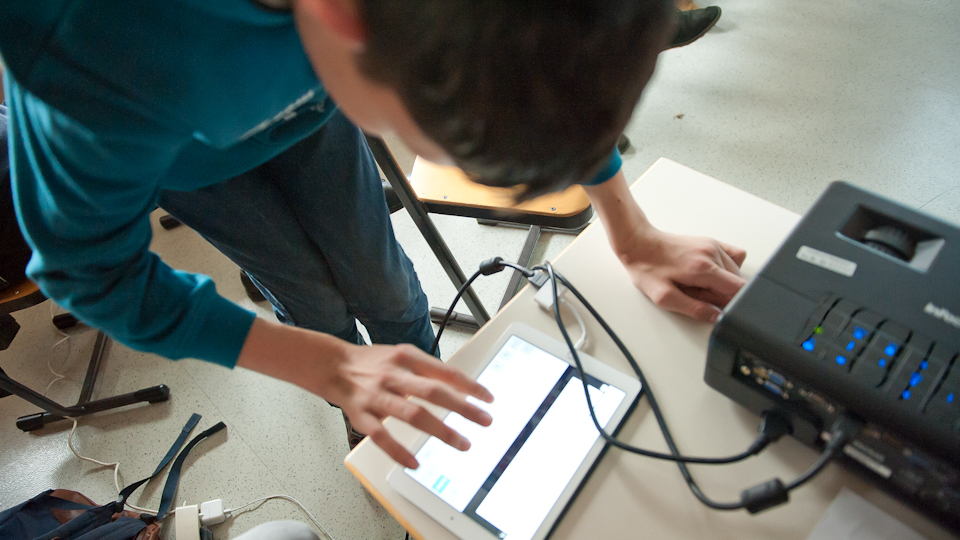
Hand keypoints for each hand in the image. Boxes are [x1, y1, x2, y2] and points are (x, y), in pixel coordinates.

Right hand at [322, 342, 493, 468]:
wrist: (331, 365)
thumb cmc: (371, 363)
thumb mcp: (401, 355)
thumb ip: (427, 369)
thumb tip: (459, 385)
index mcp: (406, 358)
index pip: (444, 372)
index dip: (469, 386)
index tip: (487, 398)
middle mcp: (393, 376)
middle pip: (433, 392)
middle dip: (463, 408)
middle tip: (485, 421)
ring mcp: (377, 396)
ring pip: (413, 414)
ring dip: (441, 431)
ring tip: (462, 443)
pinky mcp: (361, 415)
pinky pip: (382, 436)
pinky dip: (399, 451)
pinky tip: (415, 463)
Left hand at [583, 170, 746, 322]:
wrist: (639, 243)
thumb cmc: (647, 268)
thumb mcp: (665, 297)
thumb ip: (694, 309)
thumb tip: (717, 317)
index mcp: (703, 268)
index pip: (739, 289)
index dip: (733, 304)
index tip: (718, 307)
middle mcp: (712, 253)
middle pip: (737, 283)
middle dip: (722, 295)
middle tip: (697, 293)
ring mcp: (713, 246)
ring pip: (735, 272)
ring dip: (721, 283)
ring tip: (697, 282)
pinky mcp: (711, 242)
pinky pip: (734, 258)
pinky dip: (726, 269)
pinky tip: (709, 273)